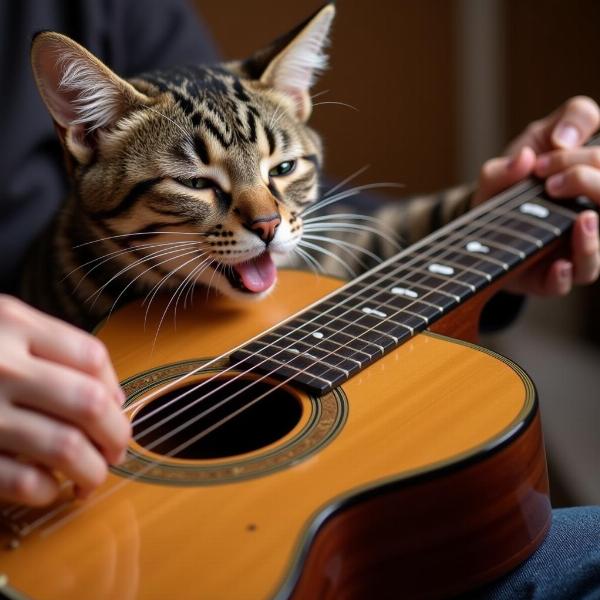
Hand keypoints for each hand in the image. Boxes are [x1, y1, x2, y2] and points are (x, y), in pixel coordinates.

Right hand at [0, 296, 130, 505]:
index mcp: (12, 323)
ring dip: (92, 471)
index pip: (92, 359)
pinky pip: (22, 481)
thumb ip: (51, 347)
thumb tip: (113, 396)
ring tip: (91, 478)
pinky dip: (45, 491)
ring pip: (65, 448)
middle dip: (116, 435)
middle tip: (116, 451)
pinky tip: (47, 487)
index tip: (116, 409)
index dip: (116, 389)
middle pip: (89, 403)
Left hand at [472, 96, 599, 294]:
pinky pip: (577, 277)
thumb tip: (524, 158)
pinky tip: (560, 266)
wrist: (478, 233)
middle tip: (551, 184)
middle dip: (587, 180)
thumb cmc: (503, 193)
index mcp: (585, 178)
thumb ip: (509, 160)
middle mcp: (589, 211)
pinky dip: (569, 274)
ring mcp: (576, 245)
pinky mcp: (557, 274)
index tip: (540, 164)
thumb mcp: (501, 169)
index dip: (578, 156)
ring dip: (595, 234)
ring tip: (584, 219)